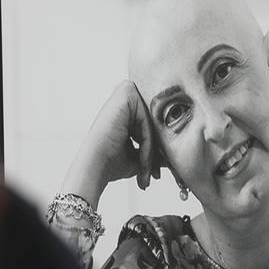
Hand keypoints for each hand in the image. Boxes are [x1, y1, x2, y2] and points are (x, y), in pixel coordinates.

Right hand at [61, 80, 160, 209]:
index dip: (156, 149)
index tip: (158, 173)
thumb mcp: (139, 157)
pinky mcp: (126, 93)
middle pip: (154, 124)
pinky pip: (147, 122)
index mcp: (125, 110)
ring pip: (152, 125)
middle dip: (157, 152)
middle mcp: (124, 98)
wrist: (94, 167)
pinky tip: (142, 161)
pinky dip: (148, 144)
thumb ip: (156, 151)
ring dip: (151, 151)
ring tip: (147, 174)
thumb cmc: (111, 163)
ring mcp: (124, 93)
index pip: (152, 125)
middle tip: (156, 175)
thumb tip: (174, 158)